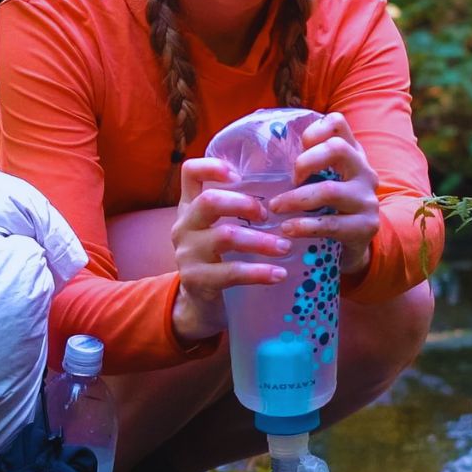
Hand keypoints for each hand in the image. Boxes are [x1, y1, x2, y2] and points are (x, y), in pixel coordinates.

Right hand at [168, 157, 293, 344]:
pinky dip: (259, 272)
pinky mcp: (197, 280)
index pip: (190, 172)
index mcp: (189, 207)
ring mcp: (187, 254)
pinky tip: (279, 274)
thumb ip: (236, 210)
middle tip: (267, 214)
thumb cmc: (218, 258)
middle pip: (209, 201)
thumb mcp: (217, 229)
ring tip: (285, 246)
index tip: (239, 173)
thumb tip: (288, 188)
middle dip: (244, 204)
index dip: (212, 166)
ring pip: (225, 236)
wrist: (198, 305)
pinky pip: (231, 272)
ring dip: (261, 241)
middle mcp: (184, 226)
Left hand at [270, 112, 380, 284]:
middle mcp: (364, 171)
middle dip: (305, 162)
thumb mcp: (320, 180)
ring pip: (330, 191)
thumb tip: (253, 145)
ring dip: (296, 199)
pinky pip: (331, 224)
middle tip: (289, 179)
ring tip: (275, 208)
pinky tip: (288, 229)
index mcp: (351, 153)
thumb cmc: (326, 207)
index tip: (298, 148)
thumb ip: (302, 164)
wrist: (352, 247)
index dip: (314, 130)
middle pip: (338, 148)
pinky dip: (305, 225)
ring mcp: (367, 199)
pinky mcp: (366, 227)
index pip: (338, 123)